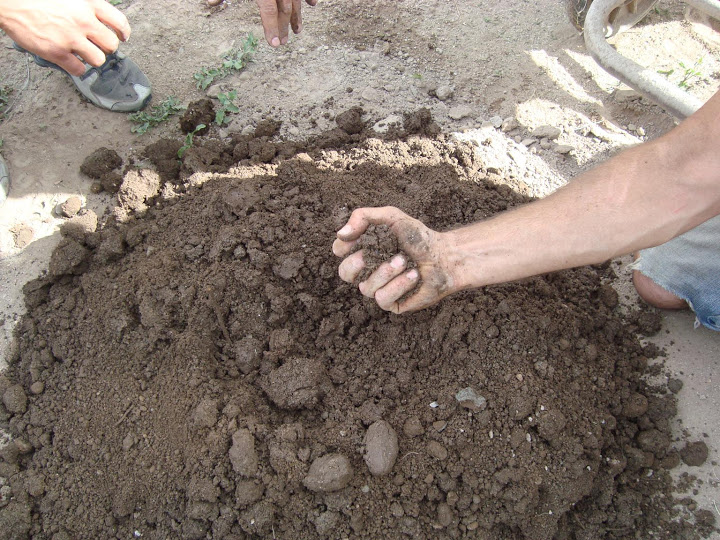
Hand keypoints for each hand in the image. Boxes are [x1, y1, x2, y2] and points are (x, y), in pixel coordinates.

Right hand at [0, 0, 129, 75]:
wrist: (10, 1)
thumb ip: (86, 6)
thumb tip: (99, 19)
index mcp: (88, 3)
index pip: (119, 22)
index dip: (123, 32)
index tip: (122, 37)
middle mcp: (83, 21)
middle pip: (111, 44)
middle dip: (106, 47)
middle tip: (97, 46)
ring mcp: (71, 38)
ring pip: (98, 60)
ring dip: (92, 59)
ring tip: (82, 53)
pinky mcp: (57, 52)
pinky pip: (79, 70)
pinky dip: (76, 68)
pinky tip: (70, 61)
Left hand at [256, 0, 316, 47]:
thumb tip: (236, 5)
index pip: (269, 11)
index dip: (271, 28)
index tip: (274, 43)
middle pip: (284, 11)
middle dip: (283, 28)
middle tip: (283, 41)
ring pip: (295, 3)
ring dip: (297, 18)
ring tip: (297, 30)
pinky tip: (312, 4)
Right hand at [332, 207, 460, 313]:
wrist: (445, 257)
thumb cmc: (419, 237)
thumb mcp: (391, 217)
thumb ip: (363, 217)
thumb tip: (340, 234)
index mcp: (364, 249)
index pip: (339, 251)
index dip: (343, 247)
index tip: (357, 241)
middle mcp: (368, 270)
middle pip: (344, 273)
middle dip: (357, 264)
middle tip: (370, 255)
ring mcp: (379, 288)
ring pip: (365, 288)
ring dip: (386, 272)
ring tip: (405, 261)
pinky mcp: (392, 303)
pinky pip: (382, 299)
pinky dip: (398, 285)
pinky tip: (413, 275)